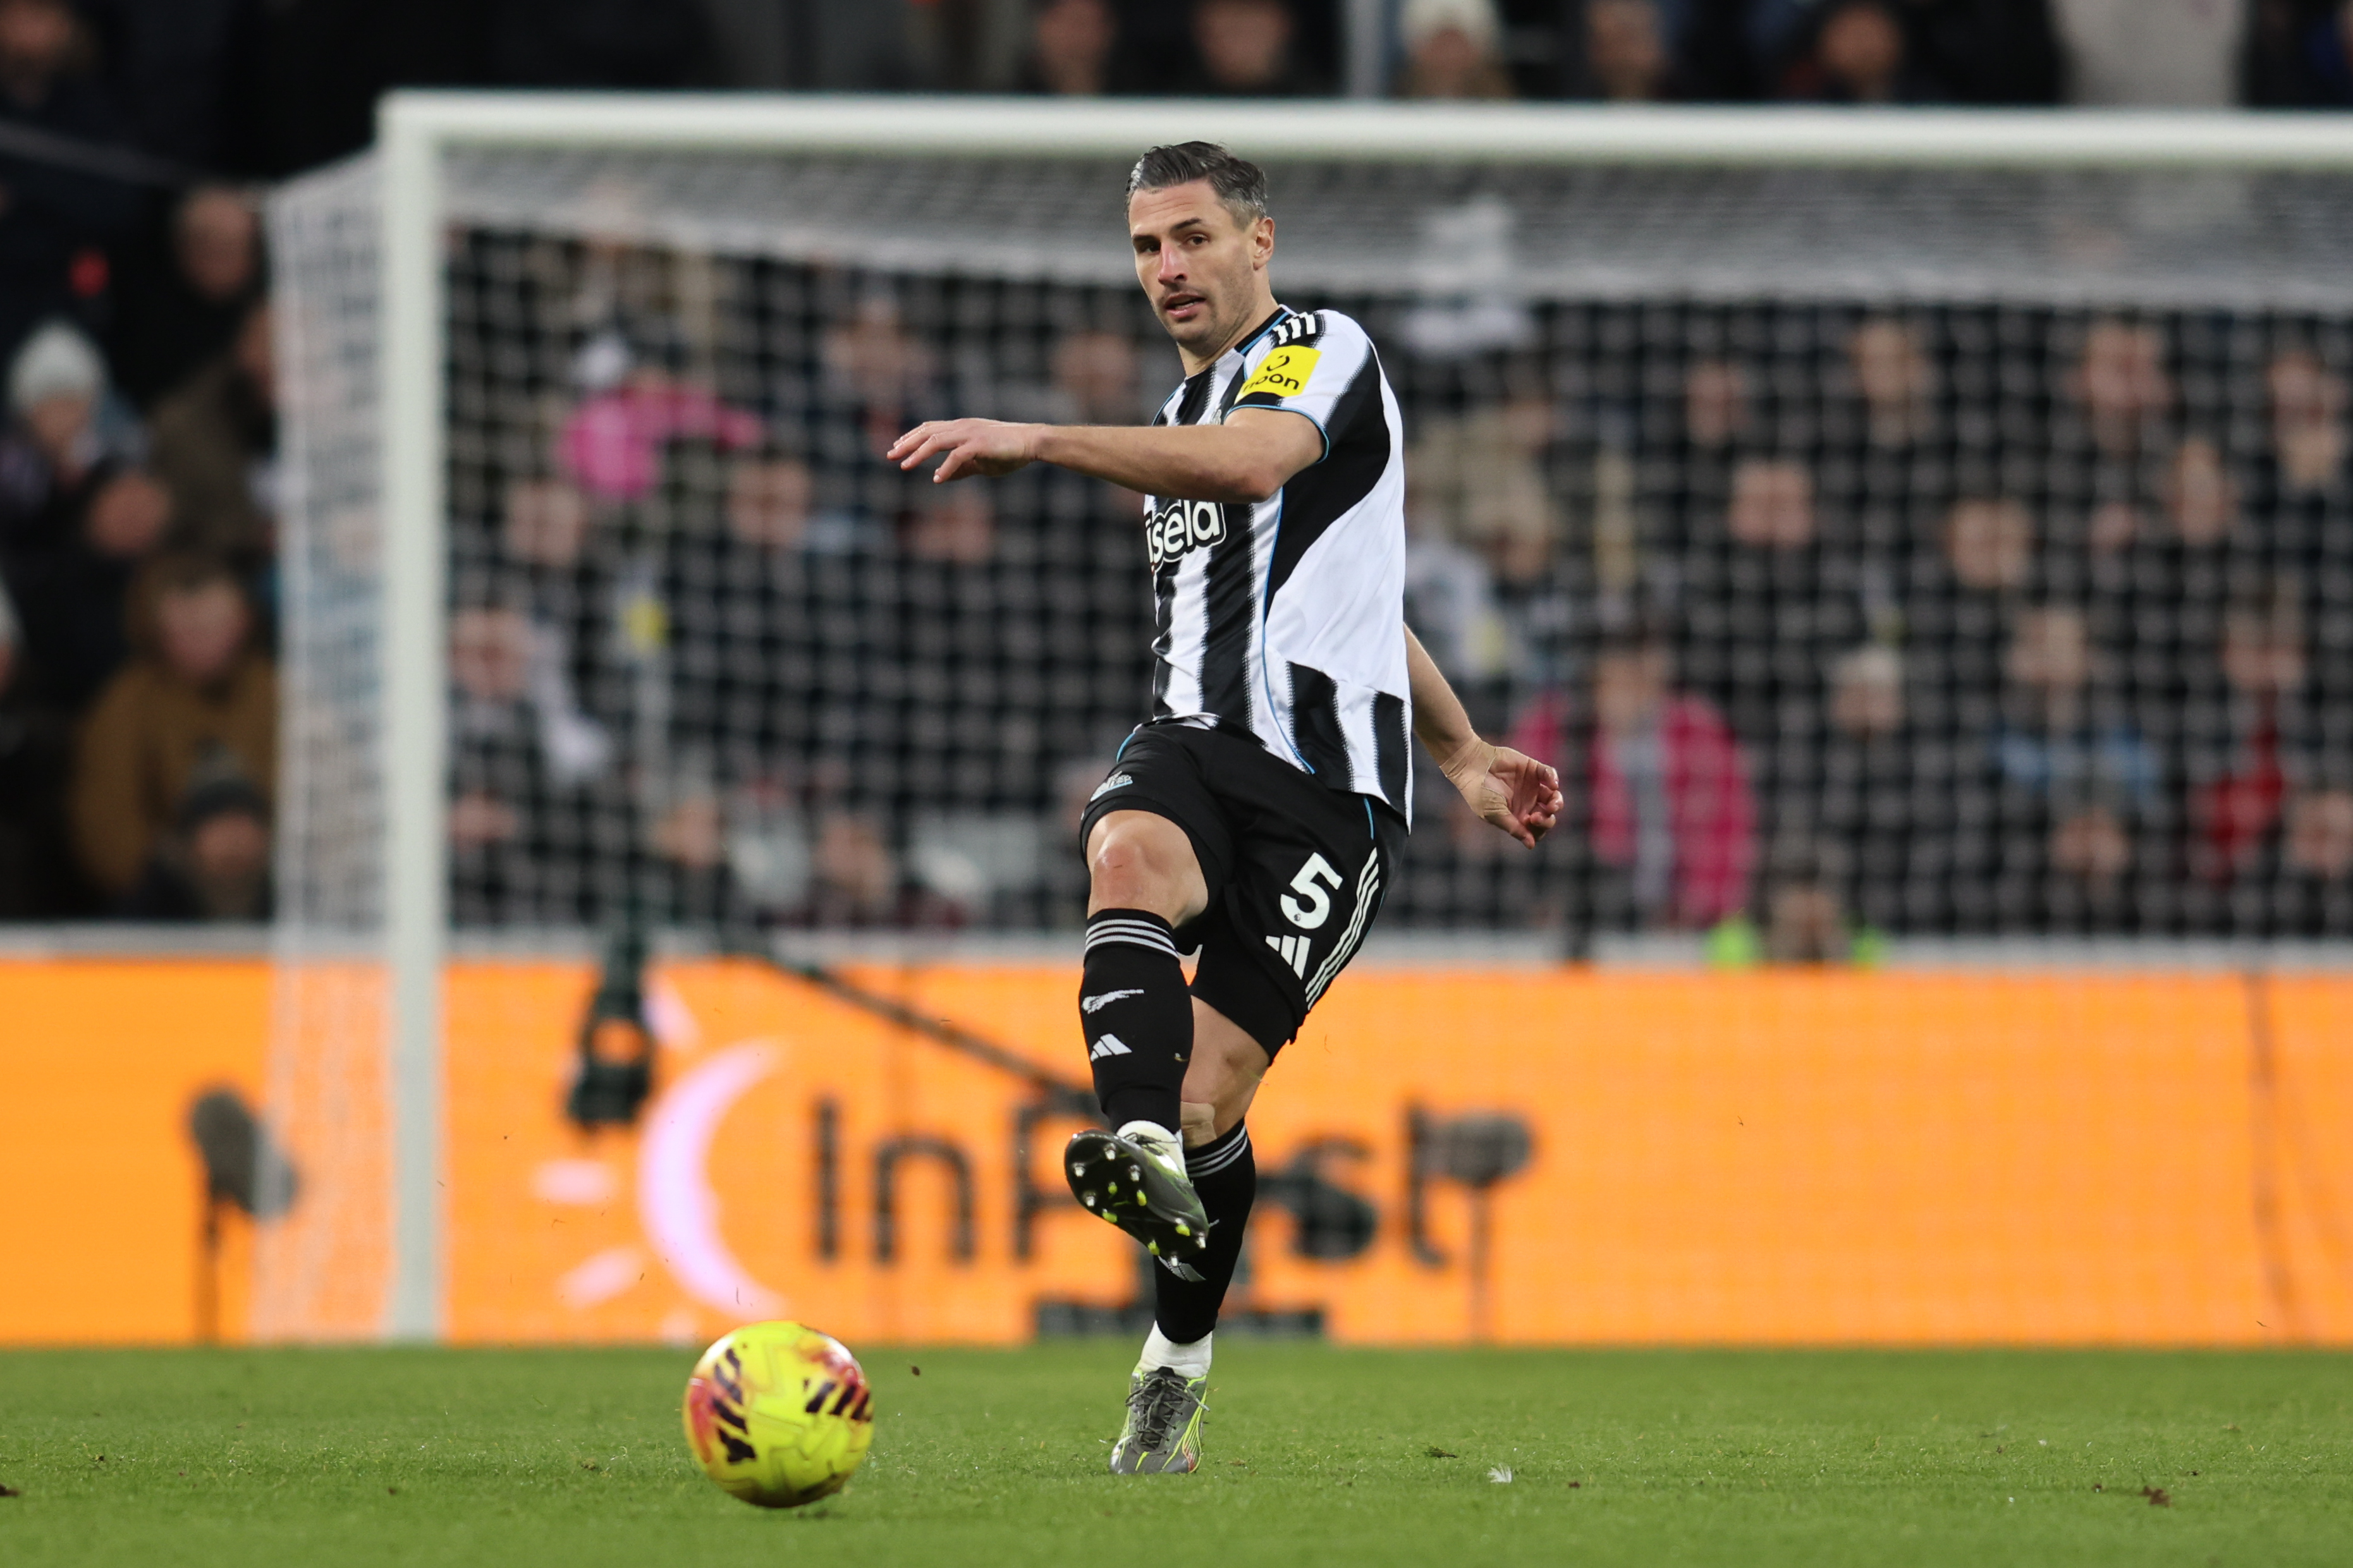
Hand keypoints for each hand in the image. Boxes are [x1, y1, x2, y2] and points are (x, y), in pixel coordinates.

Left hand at [887, 418, 1041, 481]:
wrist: (1032, 442)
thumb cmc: (1008, 451)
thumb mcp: (979, 461)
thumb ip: (960, 468)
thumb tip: (941, 477)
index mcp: (961, 428)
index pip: (930, 428)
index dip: (911, 437)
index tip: (897, 447)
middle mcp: (962, 427)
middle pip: (927, 432)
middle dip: (907, 444)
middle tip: (890, 456)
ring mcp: (970, 434)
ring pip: (937, 441)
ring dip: (919, 454)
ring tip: (905, 466)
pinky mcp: (980, 444)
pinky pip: (957, 456)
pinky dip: (945, 467)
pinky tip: (937, 479)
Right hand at [1439, 739, 1561, 848]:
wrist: (1472, 764)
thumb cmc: (1479, 792)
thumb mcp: (1495, 813)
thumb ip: (1514, 828)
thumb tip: (1531, 845)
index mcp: (1517, 817)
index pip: (1537, 830)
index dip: (1539, 830)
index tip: (1529, 823)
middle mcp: (1527, 803)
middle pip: (1548, 816)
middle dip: (1548, 820)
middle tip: (1536, 816)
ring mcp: (1532, 786)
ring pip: (1554, 797)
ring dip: (1557, 802)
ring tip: (1552, 803)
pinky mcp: (1533, 769)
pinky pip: (1550, 775)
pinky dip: (1553, 779)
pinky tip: (1551, 784)